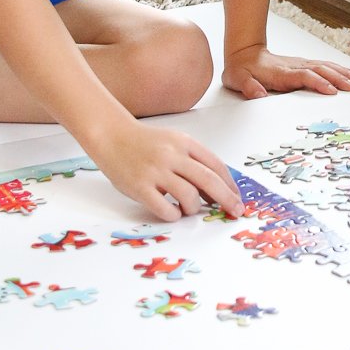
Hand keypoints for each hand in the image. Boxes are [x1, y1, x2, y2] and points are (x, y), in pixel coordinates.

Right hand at [96, 121, 242, 221]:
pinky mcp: (140, 187)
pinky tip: (172, 212)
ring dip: (194, 208)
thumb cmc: (145, 142)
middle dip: (227, 199)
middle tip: (235, 211)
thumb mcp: (174, 142)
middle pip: (209, 181)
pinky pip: (165, 209)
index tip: (237, 197)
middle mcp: (172, 155)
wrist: (111, 135)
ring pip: (189, 196)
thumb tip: (215, 190)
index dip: (230, 184)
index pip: (216, 165)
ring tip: (188, 209)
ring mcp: (155, 171)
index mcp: (184, 142)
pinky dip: (174, 215)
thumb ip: (193, 161)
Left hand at [222, 44, 349, 99]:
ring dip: (343, 73)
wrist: (244, 53)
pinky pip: (325, 66)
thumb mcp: (236, 79)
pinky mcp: (304, 64)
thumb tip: (258, 94)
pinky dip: (340, 69)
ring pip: (326, 66)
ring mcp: (300, 64)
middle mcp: (294, 66)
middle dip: (338, 78)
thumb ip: (247, 86)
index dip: (318, 82)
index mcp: (281, 73)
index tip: (331, 90)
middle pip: (320, 70)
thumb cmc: (242, 70)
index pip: (303, 76)